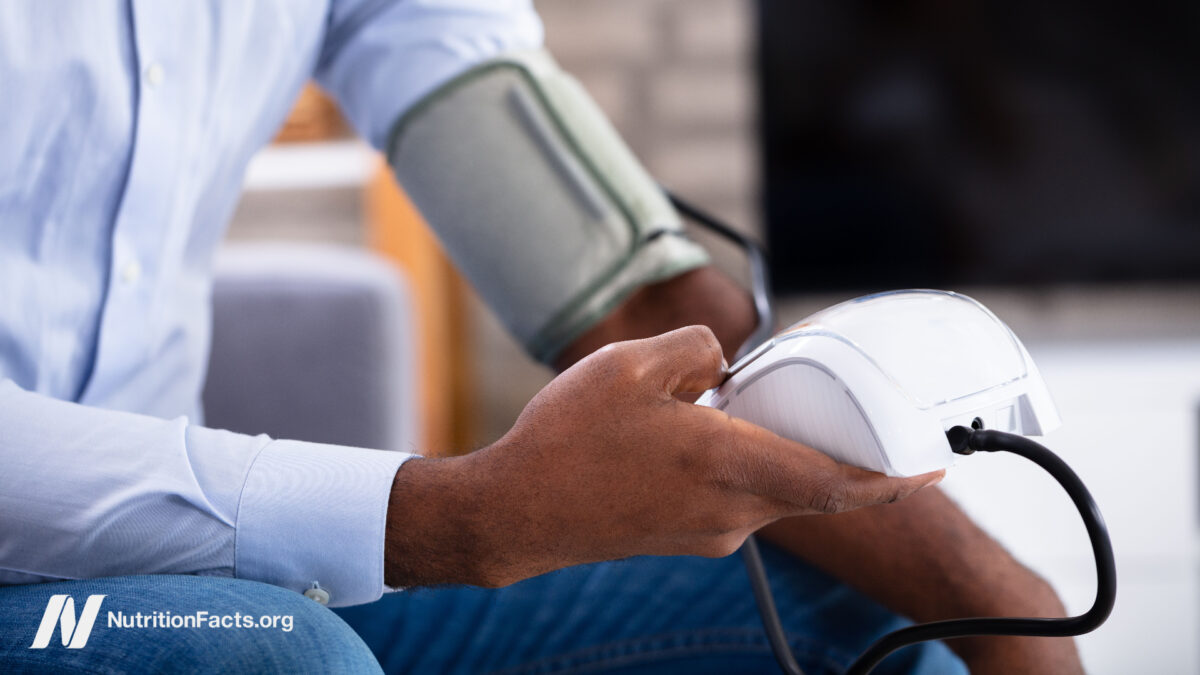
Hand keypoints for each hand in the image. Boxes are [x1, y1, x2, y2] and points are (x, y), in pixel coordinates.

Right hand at [385, 325, 942, 587]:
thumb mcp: (630, 365)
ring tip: (720, 411)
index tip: (935, 467)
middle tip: (834, 409)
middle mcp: (731, 512)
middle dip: (829, 449)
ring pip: (766, 487)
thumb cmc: (568, 440)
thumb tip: (723, 368)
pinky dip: (735, 468)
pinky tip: (687, 440)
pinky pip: (732, 499)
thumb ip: (696, 353)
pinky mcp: (685, 540)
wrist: (515, 513)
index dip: (893, 478)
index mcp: (729, 465)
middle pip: (809, 483)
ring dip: (767, 452)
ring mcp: (708, 533)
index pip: (837, 482)